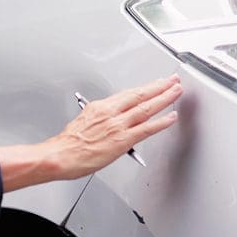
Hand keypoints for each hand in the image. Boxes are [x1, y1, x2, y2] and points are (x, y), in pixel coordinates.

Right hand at [0, 75, 181, 191]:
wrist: (59, 156)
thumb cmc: (66, 145)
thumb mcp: (81, 123)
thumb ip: (99, 120)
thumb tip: (108, 122)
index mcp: (99, 108)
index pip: (127, 94)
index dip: (144, 87)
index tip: (155, 83)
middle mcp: (110, 113)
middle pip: (140, 95)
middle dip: (159, 87)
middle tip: (172, 81)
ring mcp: (117, 126)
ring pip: (146, 108)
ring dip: (164, 99)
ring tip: (176, 92)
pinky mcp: (122, 140)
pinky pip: (147, 129)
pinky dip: (161, 122)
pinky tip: (171, 117)